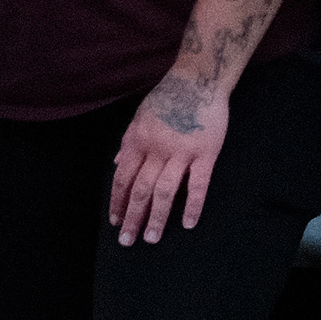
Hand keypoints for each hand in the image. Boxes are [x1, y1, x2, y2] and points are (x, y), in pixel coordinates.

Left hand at [108, 75, 229, 243]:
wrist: (198, 78)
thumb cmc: (168, 97)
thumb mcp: (140, 116)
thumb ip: (128, 142)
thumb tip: (115, 164)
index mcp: (138, 140)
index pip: (123, 178)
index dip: (117, 201)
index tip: (115, 221)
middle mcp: (156, 149)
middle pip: (140, 190)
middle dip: (131, 217)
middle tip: (127, 241)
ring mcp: (181, 152)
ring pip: (165, 192)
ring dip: (156, 218)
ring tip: (151, 238)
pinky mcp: (205, 153)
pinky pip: (198, 185)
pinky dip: (192, 205)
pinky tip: (187, 224)